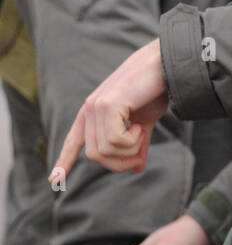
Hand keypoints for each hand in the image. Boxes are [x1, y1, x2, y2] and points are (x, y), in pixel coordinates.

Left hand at [48, 39, 167, 182]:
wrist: (164, 64)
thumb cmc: (155, 89)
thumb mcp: (144, 122)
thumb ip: (137, 144)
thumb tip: (137, 168)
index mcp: (94, 112)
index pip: (75, 140)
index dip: (65, 160)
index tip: (54, 180)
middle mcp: (90, 109)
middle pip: (95, 155)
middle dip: (120, 162)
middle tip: (140, 151)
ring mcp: (96, 106)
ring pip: (105, 151)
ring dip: (130, 149)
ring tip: (141, 129)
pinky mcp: (107, 105)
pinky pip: (115, 141)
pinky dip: (132, 140)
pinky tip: (139, 124)